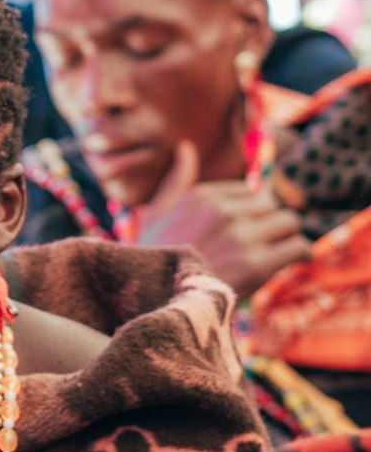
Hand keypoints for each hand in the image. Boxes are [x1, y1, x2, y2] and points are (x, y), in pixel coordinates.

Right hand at [135, 141, 311, 299]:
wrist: (156, 305)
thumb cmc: (154, 260)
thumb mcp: (155, 214)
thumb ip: (176, 179)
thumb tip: (186, 146)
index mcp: (200, 196)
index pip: (247, 192)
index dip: (246, 214)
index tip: (236, 235)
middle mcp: (221, 210)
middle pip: (270, 205)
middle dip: (266, 225)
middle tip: (255, 248)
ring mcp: (240, 236)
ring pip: (288, 222)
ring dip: (284, 239)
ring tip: (270, 255)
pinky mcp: (256, 264)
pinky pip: (298, 247)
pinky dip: (298, 255)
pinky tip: (287, 263)